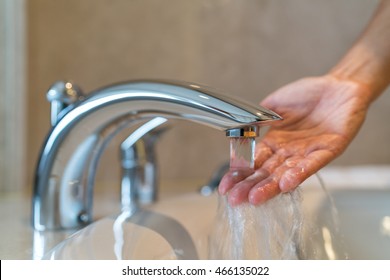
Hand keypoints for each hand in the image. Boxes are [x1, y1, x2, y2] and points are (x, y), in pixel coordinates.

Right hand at [219, 75, 371, 204]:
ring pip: (285, 173)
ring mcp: (306, 153)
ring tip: (255, 198)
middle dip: (250, 186)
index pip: (254, 162)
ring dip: (270, 186)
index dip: (239, 174)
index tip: (226, 186)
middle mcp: (288, 151)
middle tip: (235, 199)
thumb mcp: (275, 104)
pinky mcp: (327, 150)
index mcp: (275, 141)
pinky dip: (298, 174)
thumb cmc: (308, 93)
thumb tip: (240, 128)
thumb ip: (258, 117)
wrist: (338, 85)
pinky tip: (285, 184)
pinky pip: (311, 165)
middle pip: (266, 173)